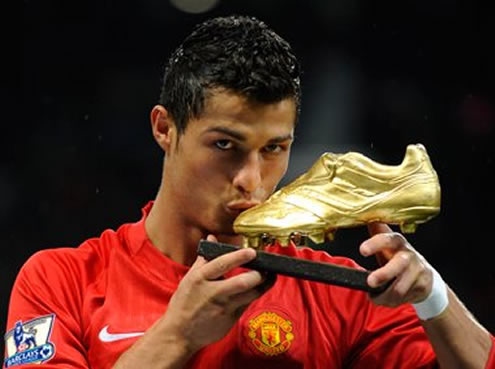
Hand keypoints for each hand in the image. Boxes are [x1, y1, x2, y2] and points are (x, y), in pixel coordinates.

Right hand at [160, 235, 268, 353]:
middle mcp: (213, 293)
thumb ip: (204, 258)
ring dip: (264, 285)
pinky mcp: (231, 320)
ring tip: (270, 276)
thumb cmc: (184, 303)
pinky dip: (255, 295)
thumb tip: (212, 238)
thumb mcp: (189, 278)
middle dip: (258, 274)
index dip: (239, 257)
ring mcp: (223, 308)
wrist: (179, 334)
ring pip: (251, 295)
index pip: (221, 264)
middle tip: (266, 267)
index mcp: (200, 279)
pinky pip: (247, 304)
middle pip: (241, 283)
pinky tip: (258, 288)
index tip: (252, 251)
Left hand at [359, 223, 433, 306]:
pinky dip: (391, 302)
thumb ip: (376, 232)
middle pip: (399, 264)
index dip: (375, 243)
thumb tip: (364, 214)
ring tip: (375, 297)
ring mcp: (418, 270)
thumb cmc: (397, 258)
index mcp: (397, 242)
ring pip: (400, 287)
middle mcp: (409, 254)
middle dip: (384, 274)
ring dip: (384, 295)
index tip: (362, 250)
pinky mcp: (423, 285)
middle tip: (370, 282)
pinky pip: (403, 298)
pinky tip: (388, 299)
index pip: (387, 239)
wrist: (424, 276)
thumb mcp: (387, 244)